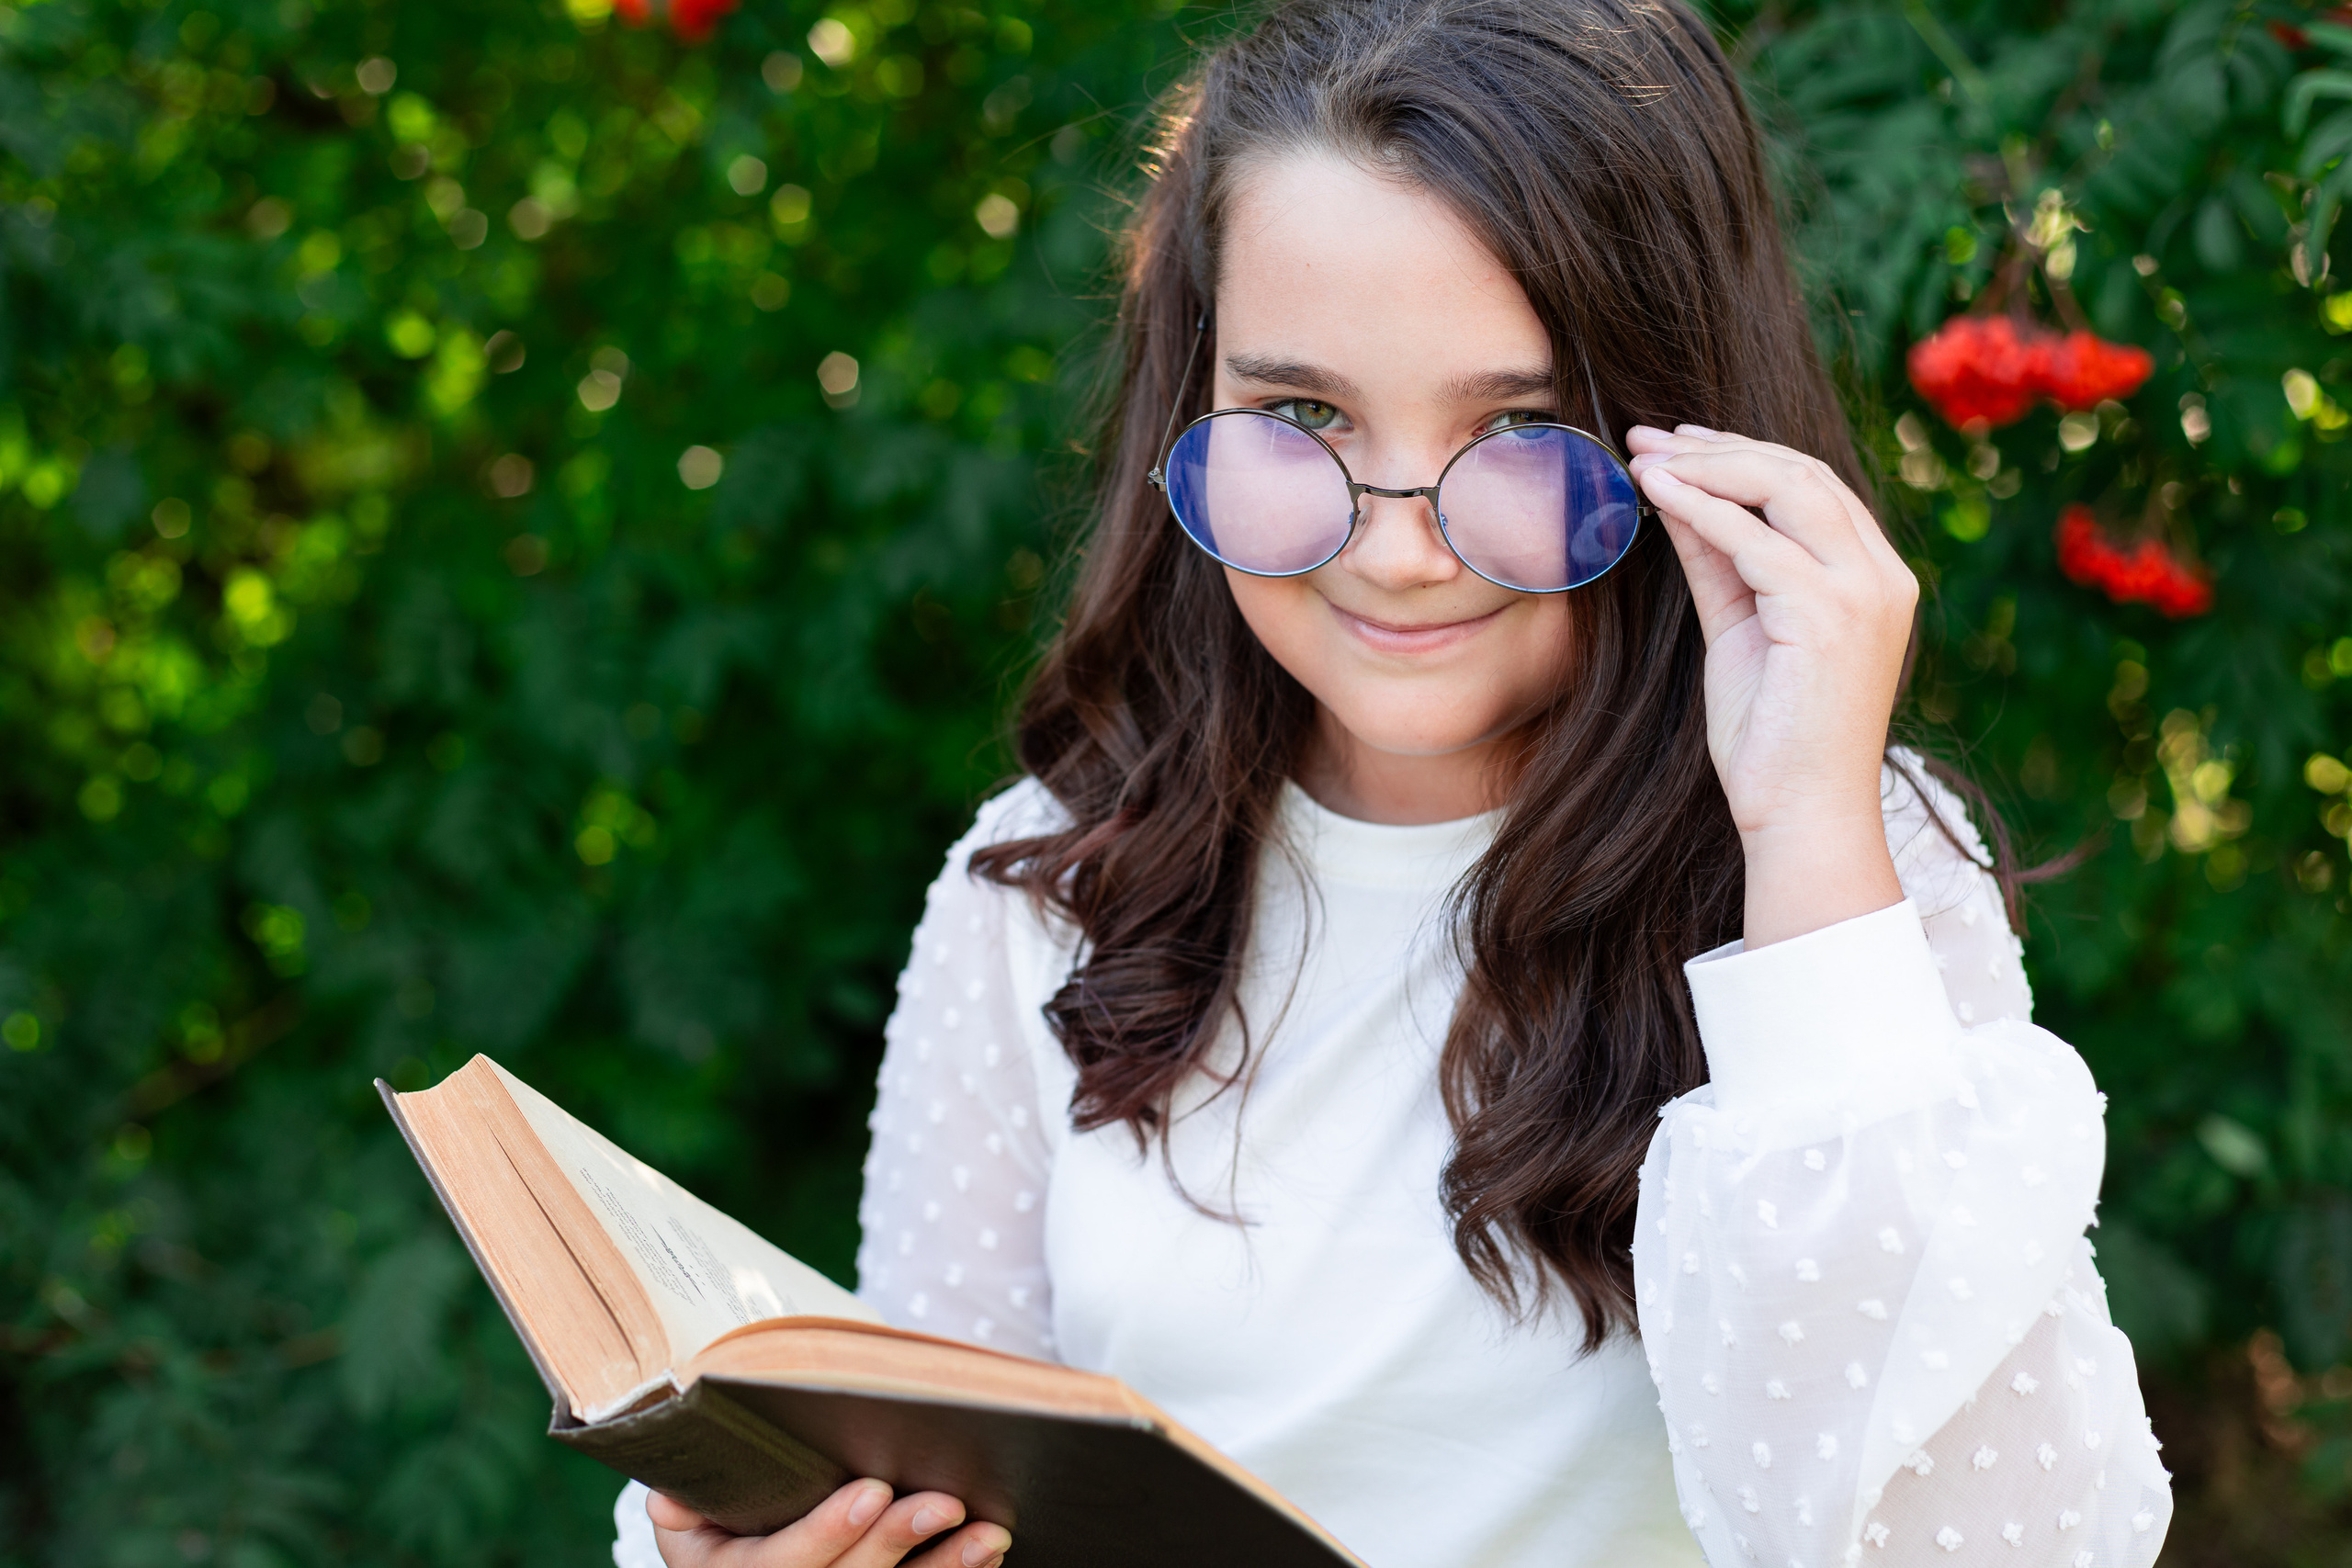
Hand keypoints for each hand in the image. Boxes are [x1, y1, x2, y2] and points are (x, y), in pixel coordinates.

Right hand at [649, 1480, 1009, 1567]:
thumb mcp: (684, 1510)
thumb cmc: (714, 1510)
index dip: (827, 1532)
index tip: (872, 1490)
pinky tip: (986, 1555)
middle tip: (945, 1502)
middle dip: (895, 1543)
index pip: (781, 1566)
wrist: (733, 1540)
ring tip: (988, 1534)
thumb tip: (671, 1493)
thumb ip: (685, 1501)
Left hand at [1625, 424, 1914, 947]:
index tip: (1678, 442)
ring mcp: (1863, 592)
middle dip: (1719, 447)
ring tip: (1643, 455)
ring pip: (1786, 489)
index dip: (1741, 454)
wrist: (1801, 815)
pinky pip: (1755, 540)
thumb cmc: (1773, 737)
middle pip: (1802, 474)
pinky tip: (1653, 491)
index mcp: (1873, 578)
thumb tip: (1678, 501)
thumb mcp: (1741, 631)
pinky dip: (1700, 507)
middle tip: (1649, 436)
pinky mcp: (1830, 616)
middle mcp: (1882, 576)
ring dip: (1706, 465)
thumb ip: (1720, 564)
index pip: (1812, 487)